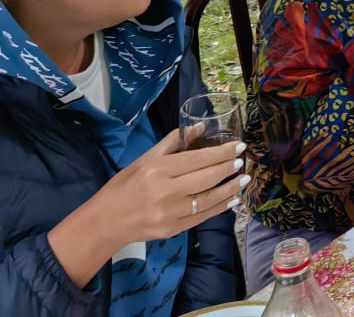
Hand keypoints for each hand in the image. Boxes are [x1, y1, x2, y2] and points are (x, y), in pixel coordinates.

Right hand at [48, 130, 246, 286]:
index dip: (222, 152)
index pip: (198, 159)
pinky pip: (203, 217)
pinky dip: (220, 207)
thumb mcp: (144, 159)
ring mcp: (170, 213)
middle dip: (228, 168)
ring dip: (230, 189)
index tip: (239, 146)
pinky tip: (231, 199)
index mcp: (158, 170)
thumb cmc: (124, 186)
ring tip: (244, 179)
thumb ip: (174, 142)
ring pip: (209, 199)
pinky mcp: (173, 229)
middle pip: (207, 178)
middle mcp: (166, 192)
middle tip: (242, 161)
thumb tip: (201, 127)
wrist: (105, 222)